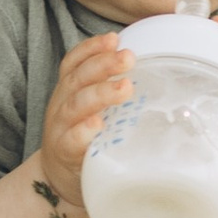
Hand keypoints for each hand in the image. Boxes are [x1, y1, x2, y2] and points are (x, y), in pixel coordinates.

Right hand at [37, 30, 136, 208]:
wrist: (58, 179)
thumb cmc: (84, 137)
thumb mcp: (92, 109)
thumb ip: (113, 91)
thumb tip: (159, 72)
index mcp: (70, 91)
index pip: (75, 62)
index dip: (92, 48)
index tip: (114, 38)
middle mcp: (62, 105)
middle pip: (78, 78)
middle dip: (103, 64)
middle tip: (129, 57)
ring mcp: (61, 129)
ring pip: (76, 106)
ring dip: (100, 93)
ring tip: (125, 87)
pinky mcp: (64, 154)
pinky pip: (71, 140)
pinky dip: (83, 131)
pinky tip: (97, 125)